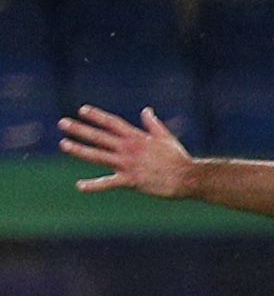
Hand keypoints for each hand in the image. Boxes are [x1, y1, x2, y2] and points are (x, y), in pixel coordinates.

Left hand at [60, 106, 199, 197]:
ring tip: (64, 144)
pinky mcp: (131, 180)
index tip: (82, 109)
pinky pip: (109, 182)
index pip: (113, 123)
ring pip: (99, 156)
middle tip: (62, 123)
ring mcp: (128, 164)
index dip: (97, 116)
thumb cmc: (177, 158)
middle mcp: (129, 149)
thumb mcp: (165, 137)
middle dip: (80, 129)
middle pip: (100, 136)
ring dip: (80, 150)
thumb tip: (146, 110)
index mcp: (137, 138)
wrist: (188, 177)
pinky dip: (94, 185)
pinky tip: (80, 186)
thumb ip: (152, 124)